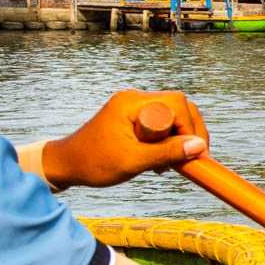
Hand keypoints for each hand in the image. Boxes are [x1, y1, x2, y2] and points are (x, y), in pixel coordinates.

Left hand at [46, 91, 208, 188]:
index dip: (189, 127)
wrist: (65, 165)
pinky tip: (161, 160)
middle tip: (191, 158)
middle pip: (179, 107)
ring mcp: (133, 107)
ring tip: (172, 163)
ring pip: (173, 116)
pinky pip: (162, 124)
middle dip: (189, 132)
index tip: (193, 153)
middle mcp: (134, 99)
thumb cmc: (93, 163)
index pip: (176, 104)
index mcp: (131, 103)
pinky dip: (167, 141)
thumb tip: (199, 147)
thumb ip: (167, 152)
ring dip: (178, 138)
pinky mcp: (133, 118)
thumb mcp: (133, 161)